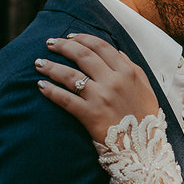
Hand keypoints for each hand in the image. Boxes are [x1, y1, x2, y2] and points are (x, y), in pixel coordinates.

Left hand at [36, 33, 159, 141]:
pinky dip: (51, 91)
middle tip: (49, 43)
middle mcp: (113, 81)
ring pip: (70, 75)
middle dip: (63, 46)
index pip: (101, 47)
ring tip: (39, 62)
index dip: (82, 38)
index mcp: (127, 71)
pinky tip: (41, 86)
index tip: (69, 37)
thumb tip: (117, 51)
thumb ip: (132, 66)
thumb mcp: (145, 87)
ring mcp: (101, 97)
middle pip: (83, 56)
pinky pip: (65, 99)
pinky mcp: (90, 114)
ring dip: (51, 66)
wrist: (143, 146)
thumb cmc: (144, 116)